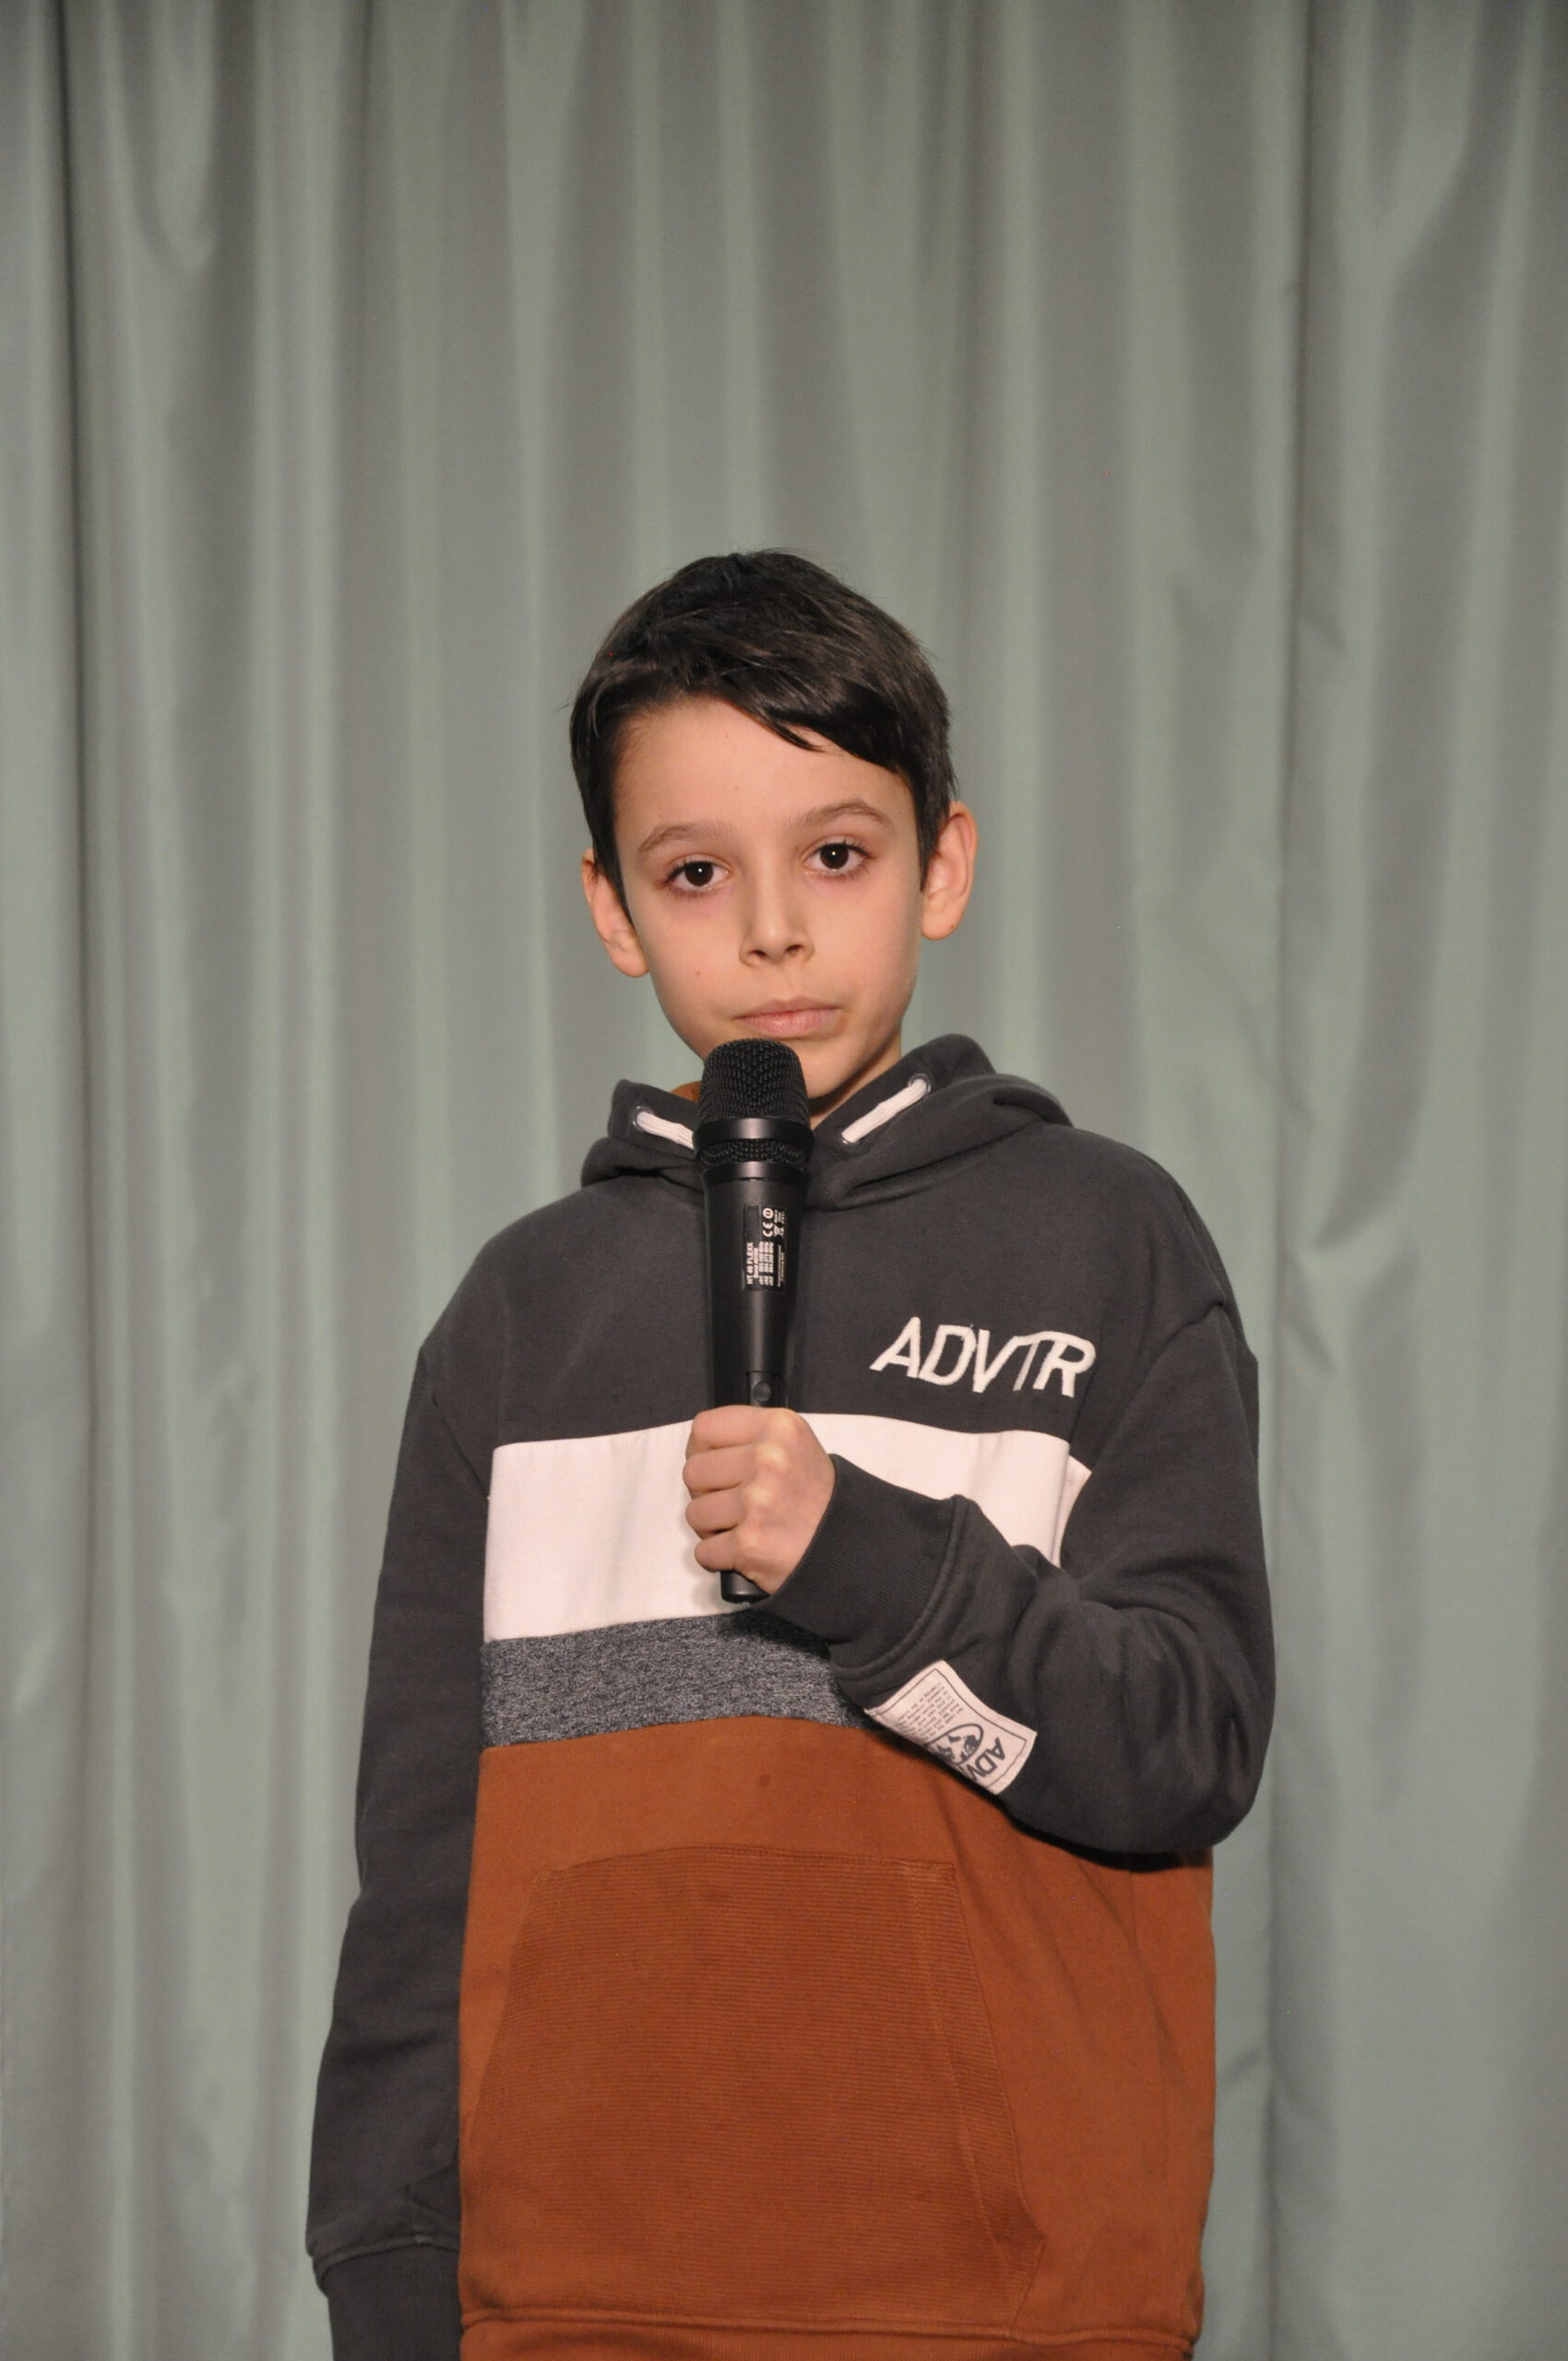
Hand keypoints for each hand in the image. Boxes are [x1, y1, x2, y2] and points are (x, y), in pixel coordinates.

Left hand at [682, 1406, 836, 1594]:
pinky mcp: (749, 1544)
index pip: (705, 1428)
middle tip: (731, 1502)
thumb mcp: (795, 1445)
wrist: (849, 1545)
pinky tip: (743, 1549)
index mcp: (778, 1428)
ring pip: (694, 1513)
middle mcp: (768, 1459)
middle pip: (693, 1472)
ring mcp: (757, 1503)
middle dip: (705, 1492)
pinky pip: (704, 1551)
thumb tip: (701, 1449)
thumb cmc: (818, 1497)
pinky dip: (718, 1557)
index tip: (713, 1465)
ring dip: (711, 1527)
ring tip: (740, 1526)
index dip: (701, 1450)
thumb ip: (752, 1437)